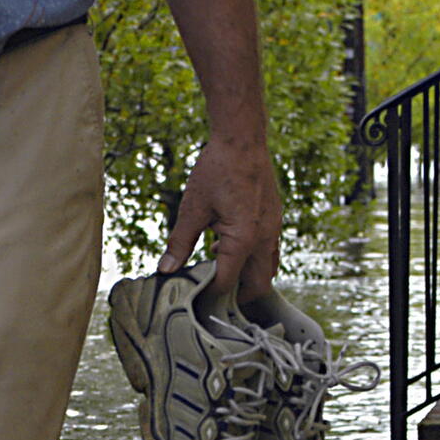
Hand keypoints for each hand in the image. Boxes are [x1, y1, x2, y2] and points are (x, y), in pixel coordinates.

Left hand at [157, 133, 282, 301]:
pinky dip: (251, 259)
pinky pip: (267, 251)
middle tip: (211, 296)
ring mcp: (273, 229)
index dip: (210, 295)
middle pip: (257, 285)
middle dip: (237, 296)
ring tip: (217, 273)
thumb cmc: (217, 170)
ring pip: (266, 269)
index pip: (228, 284)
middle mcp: (264, 239)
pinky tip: (224, 249)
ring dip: (246, 277)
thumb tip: (166, 270)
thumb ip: (179, 243)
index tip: (193, 299)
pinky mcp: (273, 220)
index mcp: (243, 240)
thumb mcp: (192, 209)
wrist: (242, 140)